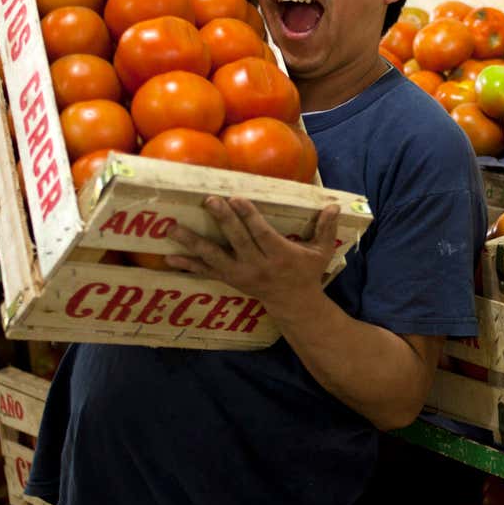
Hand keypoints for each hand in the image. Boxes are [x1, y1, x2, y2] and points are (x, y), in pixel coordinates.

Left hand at [166, 197, 339, 313]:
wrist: (294, 305)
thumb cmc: (307, 273)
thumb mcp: (321, 252)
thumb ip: (326, 228)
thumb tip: (334, 206)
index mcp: (279, 255)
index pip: (261, 233)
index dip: (249, 217)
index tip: (237, 199)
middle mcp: (257, 265)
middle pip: (237, 241)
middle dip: (223, 220)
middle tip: (209, 201)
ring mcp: (240, 274)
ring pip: (214, 256)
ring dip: (192, 242)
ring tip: (173, 227)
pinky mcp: (229, 279)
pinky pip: (205, 271)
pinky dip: (187, 264)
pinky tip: (169, 256)